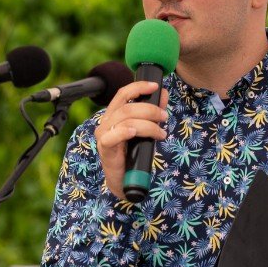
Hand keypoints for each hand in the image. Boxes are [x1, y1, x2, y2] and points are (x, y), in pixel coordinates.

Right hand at [94, 80, 168, 199]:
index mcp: (114, 114)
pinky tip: (134, 133)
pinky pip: (113, 136)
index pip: (123, 94)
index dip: (138, 87)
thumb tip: (163, 93)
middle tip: (164, 117)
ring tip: (160, 133)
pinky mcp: (104, 148)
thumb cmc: (133, 153)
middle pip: (128, 107)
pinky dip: (125, 132)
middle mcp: (106, 121)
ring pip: (126, 120)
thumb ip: (152, 111)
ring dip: (148, 125)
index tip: (155, 86)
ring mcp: (103, 134)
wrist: (124, 179)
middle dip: (150, 110)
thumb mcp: (145, 130)